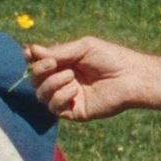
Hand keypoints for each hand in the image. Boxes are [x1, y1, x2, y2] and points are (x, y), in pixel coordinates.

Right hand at [25, 37, 145, 120]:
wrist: (130, 77)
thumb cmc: (110, 58)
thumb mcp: (83, 48)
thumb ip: (58, 52)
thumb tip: (31, 50)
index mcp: (65, 63)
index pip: (39, 63)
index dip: (31, 59)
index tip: (30, 54)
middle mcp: (63, 80)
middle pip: (35, 80)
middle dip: (39, 71)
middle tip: (53, 64)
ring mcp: (67, 97)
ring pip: (41, 95)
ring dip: (51, 84)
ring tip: (71, 76)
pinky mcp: (73, 112)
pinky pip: (54, 108)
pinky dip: (60, 97)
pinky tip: (74, 90)